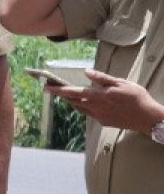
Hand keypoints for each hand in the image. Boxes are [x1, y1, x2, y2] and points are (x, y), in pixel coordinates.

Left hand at [45, 69, 163, 134]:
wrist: (148, 118)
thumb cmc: (137, 97)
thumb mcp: (121, 83)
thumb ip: (102, 78)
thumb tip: (86, 72)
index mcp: (99, 96)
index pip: (73, 92)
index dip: (57, 90)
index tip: (45, 87)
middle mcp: (95, 107)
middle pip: (72, 101)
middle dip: (61, 95)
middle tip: (52, 88)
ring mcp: (99, 116)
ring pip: (79, 108)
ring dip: (71, 101)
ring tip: (66, 94)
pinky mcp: (103, 122)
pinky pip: (89, 114)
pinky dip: (84, 107)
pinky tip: (87, 102)